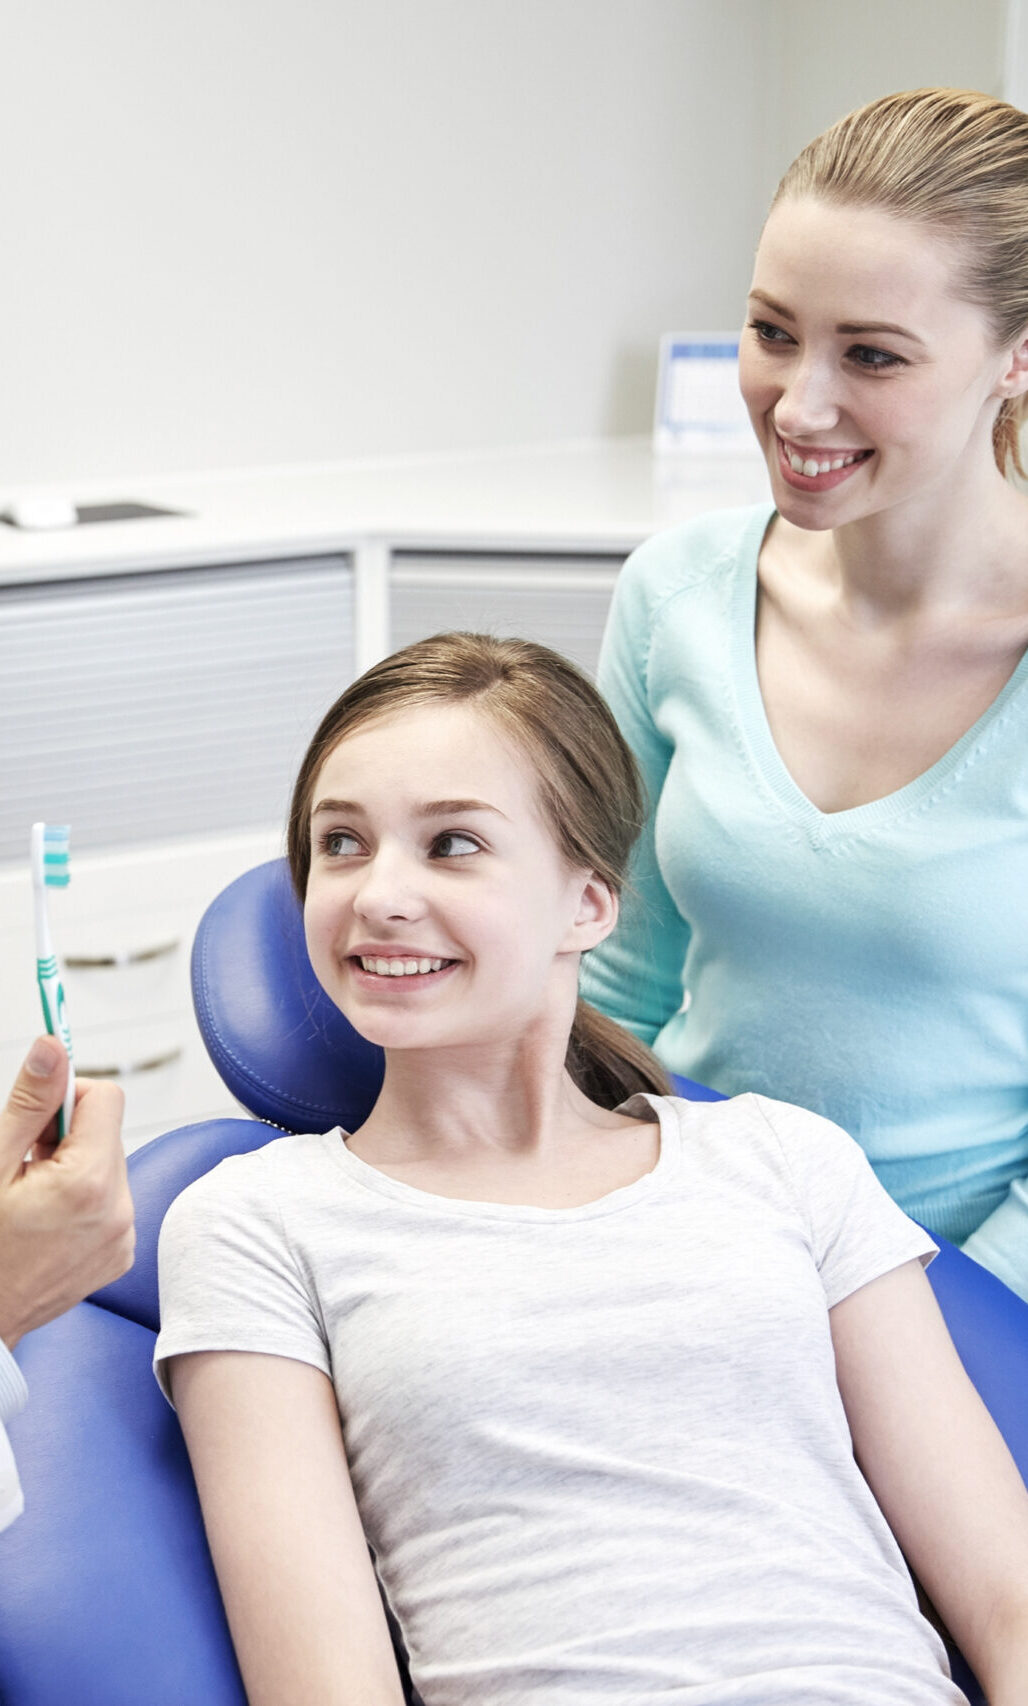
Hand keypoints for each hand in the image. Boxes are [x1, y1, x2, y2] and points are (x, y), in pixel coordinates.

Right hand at [0, 1037, 134, 1348]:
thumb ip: (29, 1103)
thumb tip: (54, 1046)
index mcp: (89, 1182)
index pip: (106, 1097)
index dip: (67, 1096)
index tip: (34, 1114)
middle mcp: (119, 1210)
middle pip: (107, 1132)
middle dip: (65, 1136)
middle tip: (23, 1163)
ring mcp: (123, 1237)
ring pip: (108, 1165)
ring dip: (73, 1167)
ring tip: (31, 1197)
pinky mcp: (120, 1255)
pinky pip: (111, 1202)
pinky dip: (82, 1199)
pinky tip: (46, 1221)